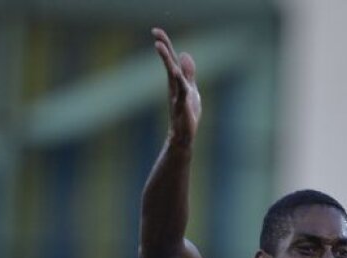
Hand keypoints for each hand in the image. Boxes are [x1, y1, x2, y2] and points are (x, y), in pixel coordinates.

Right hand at [152, 27, 200, 144]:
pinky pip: (181, 93)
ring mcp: (177, 96)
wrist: (183, 136)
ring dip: (167, 62)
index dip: (165, 46)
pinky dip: (180, 82)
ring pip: (172, 76)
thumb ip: (188, 73)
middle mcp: (174, 87)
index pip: (171, 60)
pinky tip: (177, 73)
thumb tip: (185, 53)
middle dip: (164, 50)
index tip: (156, 31)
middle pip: (170, 65)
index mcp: (177, 81)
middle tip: (155, 35)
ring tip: (160, 48)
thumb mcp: (190, 89)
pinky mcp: (182, 107)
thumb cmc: (186, 113)